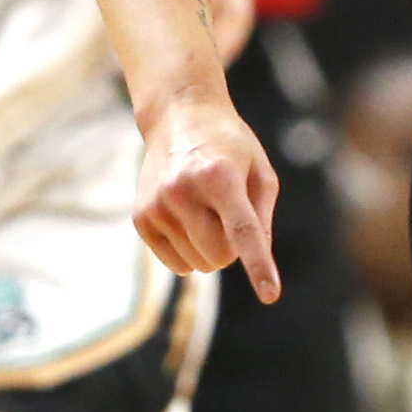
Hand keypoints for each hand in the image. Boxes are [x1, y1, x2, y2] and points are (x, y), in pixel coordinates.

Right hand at [131, 95, 281, 296]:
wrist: (178, 117)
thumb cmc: (230, 146)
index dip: (258, 266)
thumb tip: (257, 259)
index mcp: (220, 177)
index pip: (243, 232)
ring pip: (199, 264)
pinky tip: (187, 219)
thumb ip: (262, 217)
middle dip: (234, 248)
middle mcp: (183, 191)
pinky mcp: (141, 218)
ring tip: (206, 209)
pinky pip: (177, 264)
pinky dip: (190, 252)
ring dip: (210, 248)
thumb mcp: (259, 171)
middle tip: (230, 214)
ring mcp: (157, 205)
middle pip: (221, 256)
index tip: (271, 295)